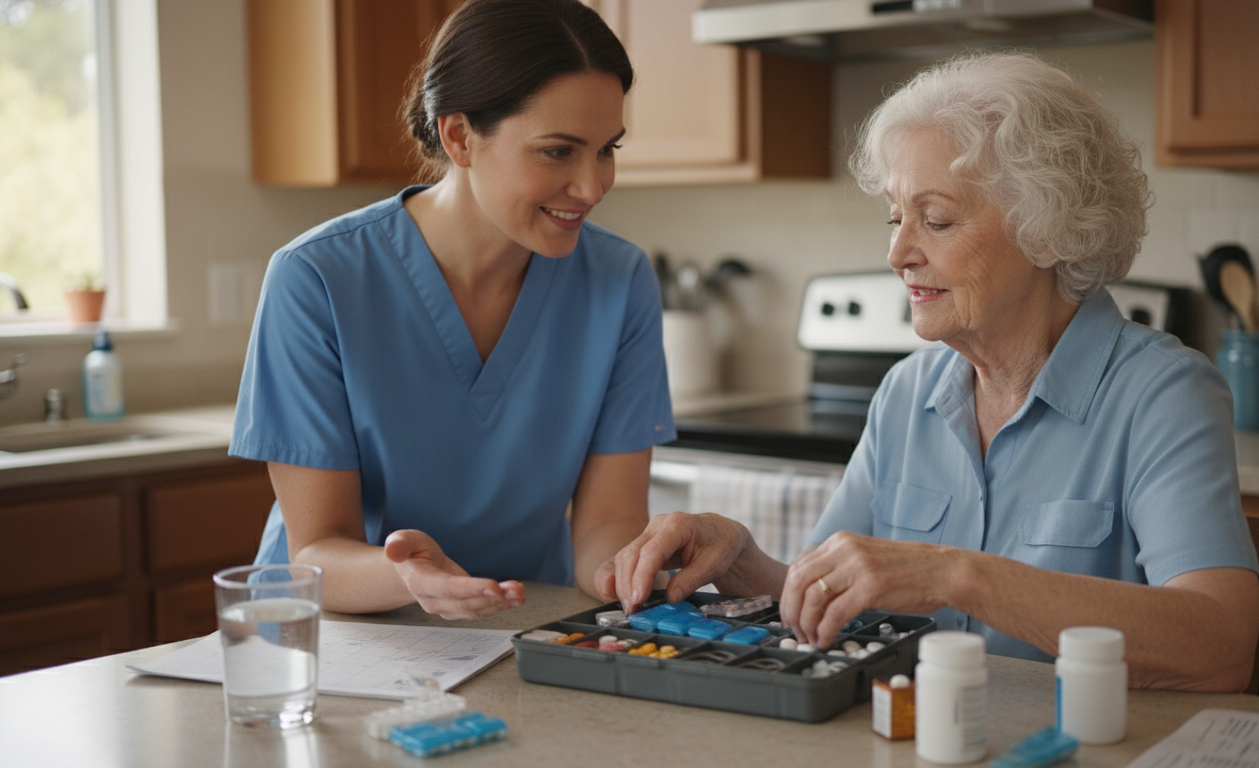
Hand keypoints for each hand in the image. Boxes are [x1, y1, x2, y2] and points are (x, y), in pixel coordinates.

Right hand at [383, 529, 524, 618]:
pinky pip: (480, 610)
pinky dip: (500, 605)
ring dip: (501, 603)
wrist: (412, 567)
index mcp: (420, 582)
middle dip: (493, 598)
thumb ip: (399, 544)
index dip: (471, 589)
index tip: (494, 586)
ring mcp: (447, 607)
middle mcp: (433, 601)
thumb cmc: (411, 551)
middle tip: (516, 590)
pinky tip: (515, 598)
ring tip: (520, 593)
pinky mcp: (459, 607)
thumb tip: (393, 550)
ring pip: (475, 610)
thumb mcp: (404, 540)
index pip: (448, 589)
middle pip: (465, 603)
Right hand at [599, 512, 750, 613]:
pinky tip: (618, 595)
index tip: (638, 599)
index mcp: (678, 524)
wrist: (719, 533)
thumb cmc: (720, 545)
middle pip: (632, 555)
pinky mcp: (643, 545)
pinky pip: (626, 561)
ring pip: (625, 558)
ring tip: (631, 609)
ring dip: (623, 585)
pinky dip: (620, 579)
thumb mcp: (714, 565)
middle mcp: (658, 525)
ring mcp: (648, 533)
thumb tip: (670, 598)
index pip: (652, 551)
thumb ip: (691, 580)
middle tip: (632, 611)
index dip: (642, 576)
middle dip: (628, 585)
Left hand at [779, 532, 955, 647]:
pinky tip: (826, 640)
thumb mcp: (865, 560)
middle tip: (795, 631)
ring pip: (813, 598)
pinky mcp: (871, 587)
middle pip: (798, 581)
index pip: (798, 566)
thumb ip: (839, 571)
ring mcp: (858, 567)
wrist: (943, 571)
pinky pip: (835, 613)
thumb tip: (812, 597)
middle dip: (791, 610)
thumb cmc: (907, 571)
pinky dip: (825, 631)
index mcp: (840, 542)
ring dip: (806, 624)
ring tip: (811, 638)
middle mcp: (845, 549)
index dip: (788, 595)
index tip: (790, 615)